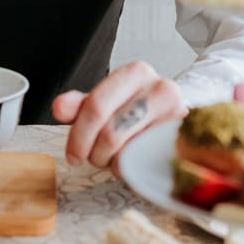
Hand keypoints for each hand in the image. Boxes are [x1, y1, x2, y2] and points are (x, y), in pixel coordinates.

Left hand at [51, 60, 185, 174]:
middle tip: (94, 158)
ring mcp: (178, 115)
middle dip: (95, 153)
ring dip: (113, 163)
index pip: (96, 106)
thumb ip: (79, 105)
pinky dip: (134, 170)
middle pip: (111, 134)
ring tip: (116, 156)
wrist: (173, 117)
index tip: (73, 156)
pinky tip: (133, 162)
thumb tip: (59, 108)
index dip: (79, 136)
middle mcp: (160, 88)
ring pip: (129, 153)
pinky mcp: (184, 143)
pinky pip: (148, 166)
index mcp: (135, 72)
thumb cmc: (134, 110)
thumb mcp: (104, 103)